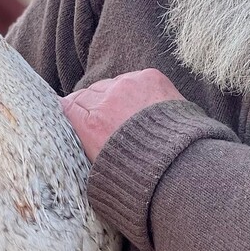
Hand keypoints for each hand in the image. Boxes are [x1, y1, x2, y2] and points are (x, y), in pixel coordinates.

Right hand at [60, 69, 185, 161]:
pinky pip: (134, 78)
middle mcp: (106, 100)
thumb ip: (81, 145)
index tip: (77, 117)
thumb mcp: (98, 167)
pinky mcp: (149, 77)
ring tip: (132, 117)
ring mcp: (128, 85)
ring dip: (116, 96)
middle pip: (89, 93)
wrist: (182, 164)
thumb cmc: (140, 173)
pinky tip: (147, 108)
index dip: (74, 112)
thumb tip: (71, 128)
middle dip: (95, 106)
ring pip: (111, 84)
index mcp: (89, 124)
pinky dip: (138, 89)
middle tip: (110, 122)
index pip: (67, 105)